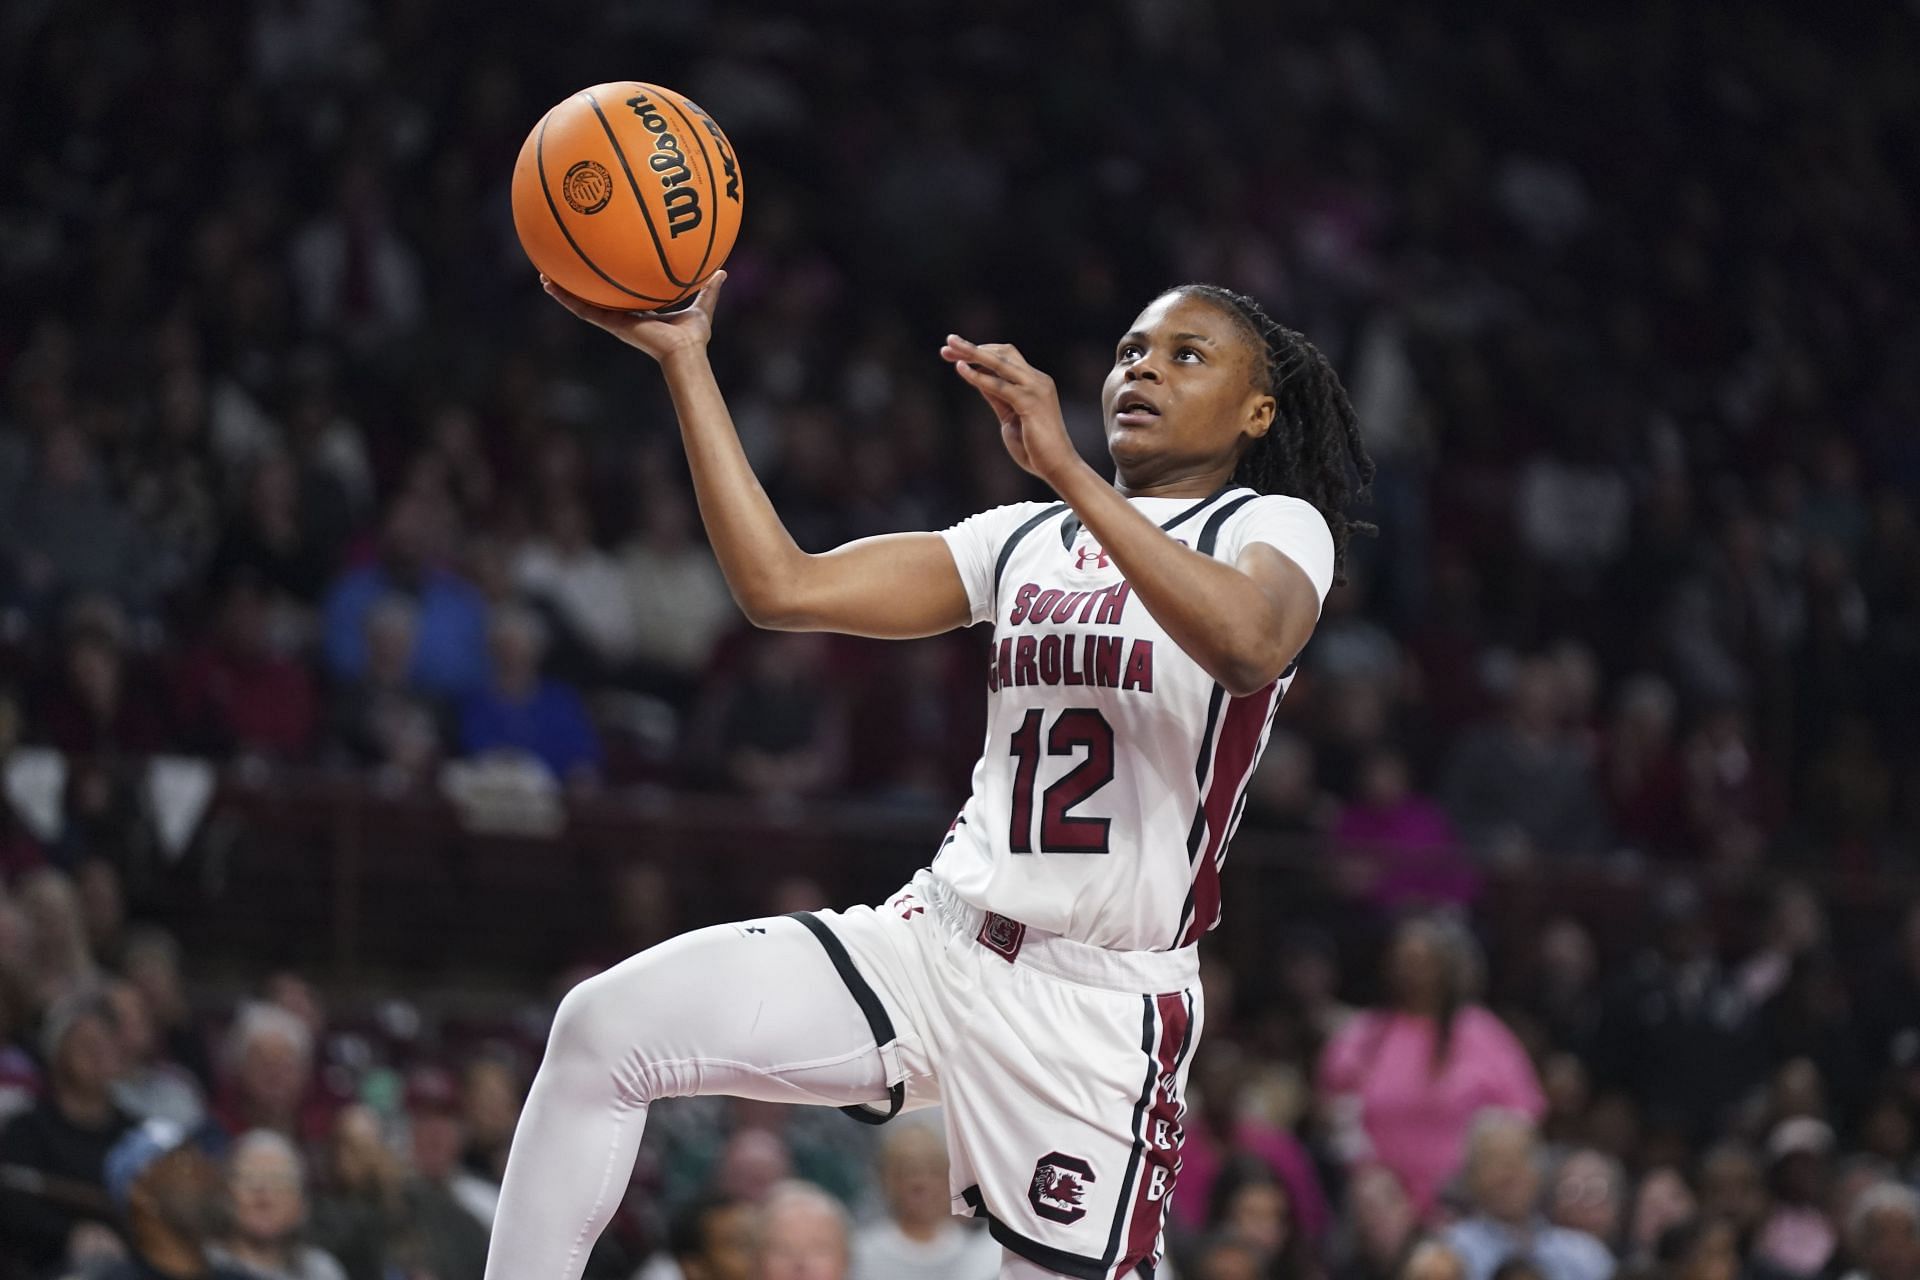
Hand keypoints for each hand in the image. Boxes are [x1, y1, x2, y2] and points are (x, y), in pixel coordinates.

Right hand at [542, 271, 726, 363]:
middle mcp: (622, 316)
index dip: (608, 284)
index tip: (598, 270)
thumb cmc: (694, 336)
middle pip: (595, 298)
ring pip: (582, 303)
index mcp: (639, 312)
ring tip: (543, 274)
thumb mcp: (702, 305)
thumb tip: (722, 270)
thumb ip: (709, 288)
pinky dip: (566, 297)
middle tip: (563, 268)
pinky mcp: (610, 324)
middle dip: (579, 284)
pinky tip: (550, 284)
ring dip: (563, 290)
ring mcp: (614, 321)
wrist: (684, 352)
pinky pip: (583, 309)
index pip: (618, 296)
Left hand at [939, 335, 1084, 486]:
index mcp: (1034, 382)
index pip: (1005, 358)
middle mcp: (1037, 380)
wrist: (1058, 467)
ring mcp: (1035, 389)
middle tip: (948, 343)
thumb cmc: (1035, 447)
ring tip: (950, 346)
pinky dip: (979, 376)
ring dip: (973, 352)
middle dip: (973, 348)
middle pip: (1003, 353)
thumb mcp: (1010, 416)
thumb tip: (979, 380)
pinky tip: (961, 369)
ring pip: (1001, 362)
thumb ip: (998, 398)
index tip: (953, 354)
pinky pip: (1000, 386)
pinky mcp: (1030, 403)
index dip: (980, 353)